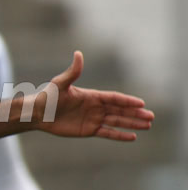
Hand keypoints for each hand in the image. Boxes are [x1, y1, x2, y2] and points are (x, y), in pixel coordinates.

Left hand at [36, 51, 153, 140]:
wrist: (38, 114)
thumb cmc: (48, 97)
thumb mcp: (60, 84)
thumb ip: (72, 71)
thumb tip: (78, 53)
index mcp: (92, 96)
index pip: (114, 98)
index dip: (128, 101)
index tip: (141, 103)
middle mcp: (95, 107)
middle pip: (120, 110)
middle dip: (135, 113)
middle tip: (151, 117)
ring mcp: (93, 119)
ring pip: (117, 122)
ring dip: (132, 123)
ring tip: (148, 125)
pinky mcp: (88, 130)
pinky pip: (107, 133)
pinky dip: (119, 135)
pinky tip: (132, 137)